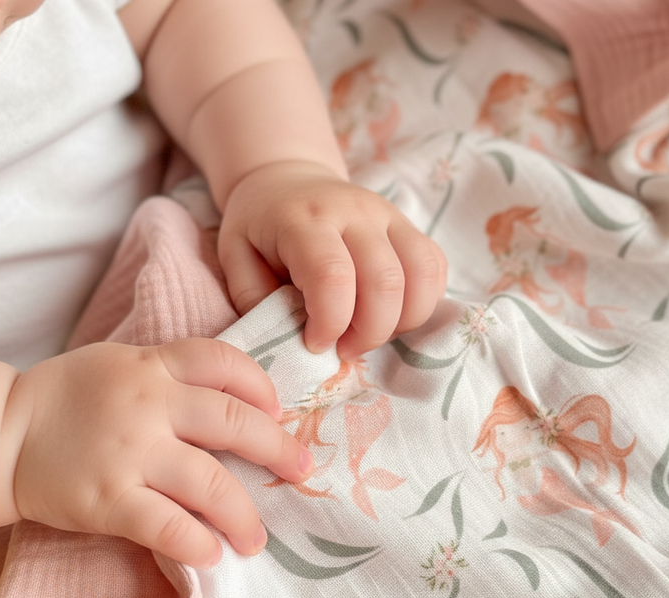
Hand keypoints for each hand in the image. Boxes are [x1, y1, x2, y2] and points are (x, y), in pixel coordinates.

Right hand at [9, 338, 312, 567]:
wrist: (0, 432)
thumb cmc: (64, 396)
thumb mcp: (117, 362)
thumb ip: (167, 372)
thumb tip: (230, 397)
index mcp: (151, 366)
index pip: (222, 362)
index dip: (259, 385)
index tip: (276, 410)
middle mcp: (148, 404)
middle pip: (233, 422)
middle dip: (278, 449)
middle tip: (301, 470)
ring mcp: (129, 453)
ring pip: (209, 482)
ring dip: (244, 515)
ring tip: (257, 538)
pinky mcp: (108, 499)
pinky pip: (167, 525)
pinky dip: (197, 542)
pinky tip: (212, 553)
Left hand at [218, 160, 447, 359]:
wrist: (287, 179)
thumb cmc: (259, 226)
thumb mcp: (233, 256)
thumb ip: (252, 297)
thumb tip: (287, 335)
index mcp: (304, 219)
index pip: (332, 275)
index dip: (331, 322)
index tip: (315, 344)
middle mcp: (354, 212)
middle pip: (384, 281)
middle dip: (368, 333)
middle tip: (343, 348)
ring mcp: (388, 214)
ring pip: (421, 275)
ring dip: (401, 322)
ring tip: (368, 334)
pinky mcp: (408, 224)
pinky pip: (435, 267)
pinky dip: (422, 303)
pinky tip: (391, 316)